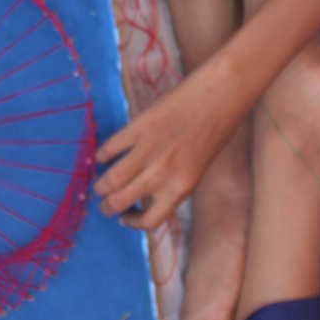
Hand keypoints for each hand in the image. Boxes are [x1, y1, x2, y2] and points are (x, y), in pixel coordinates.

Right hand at [95, 54, 251, 228]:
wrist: (219, 95)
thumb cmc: (215, 131)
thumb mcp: (197, 169)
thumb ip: (173, 184)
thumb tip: (146, 194)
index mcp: (181, 188)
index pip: (149, 221)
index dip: (132, 223)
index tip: (126, 216)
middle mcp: (162, 175)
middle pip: (120, 202)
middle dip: (107, 206)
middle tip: (105, 202)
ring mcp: (147, 151)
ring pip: (110, 180)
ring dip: (100, 185)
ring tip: (100, 184)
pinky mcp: (137, 128)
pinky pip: (109, 149)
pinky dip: (102, 156)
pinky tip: (103, 157)